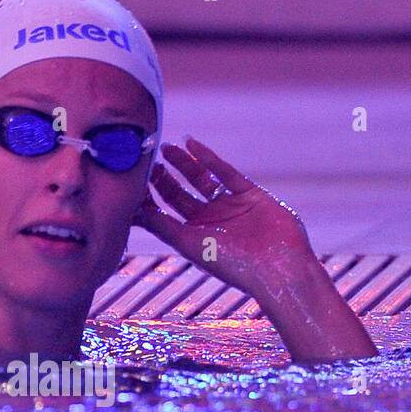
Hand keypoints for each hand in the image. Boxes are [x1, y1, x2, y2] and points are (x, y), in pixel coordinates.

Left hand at [133, 136, 317, 302]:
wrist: (277, 267)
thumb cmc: (230, 264)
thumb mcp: (190, 245)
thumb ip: (163, 227)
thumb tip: (133, 212)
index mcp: (193, 237)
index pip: (165, 212)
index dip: (150, 196)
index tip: (134, 180)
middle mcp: (210, 221)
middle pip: (181, 194)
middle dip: (164, 178)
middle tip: (148, 161)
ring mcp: (230, 206)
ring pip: (202, 180)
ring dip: (184, 164)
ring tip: (166, 148)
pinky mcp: (250, 193)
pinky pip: (225, 172)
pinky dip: (209, 158)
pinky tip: (192, 144)